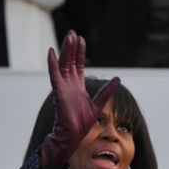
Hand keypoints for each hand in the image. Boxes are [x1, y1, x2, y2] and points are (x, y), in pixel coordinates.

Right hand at [40, 30, 119, 168]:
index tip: (82, 40)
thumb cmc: (83, 122)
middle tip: (73, 33)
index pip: (77, 65)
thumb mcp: (99, 102)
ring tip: (68, 37)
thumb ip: (107, 90)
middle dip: (71, 47)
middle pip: (69, 61)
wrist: (74, 135)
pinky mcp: (58, 92)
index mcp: (77, 86)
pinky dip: (52, 63)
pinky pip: (54, 75)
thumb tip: (118, 78)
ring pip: (63, 64)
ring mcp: (62, 87)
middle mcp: (69, 84)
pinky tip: (51, 52)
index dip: (79, 52)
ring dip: (65, 51)